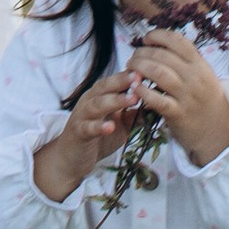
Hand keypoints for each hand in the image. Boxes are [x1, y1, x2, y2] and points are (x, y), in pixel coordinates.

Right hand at [32, 68, 149, 202]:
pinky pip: (88, 128)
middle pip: (104, 87)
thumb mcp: (120, 124)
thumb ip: (135, 114)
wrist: (72, 158)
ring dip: (114, 101)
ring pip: (96, 104)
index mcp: (100, 95)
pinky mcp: (78, 132)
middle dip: (122, 81)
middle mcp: (89, 101)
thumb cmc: (98, 137)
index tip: (148, 70)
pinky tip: (110, 127)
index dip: (130, 75)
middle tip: (139, 78)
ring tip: (131, 99)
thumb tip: (157, 104)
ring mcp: (82, 116)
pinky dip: (99, 127)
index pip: (115, 81)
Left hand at [117, 33, 228, 168]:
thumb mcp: (203, 74)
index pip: (178, 41)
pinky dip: (143, 91)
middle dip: (143, 53)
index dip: (158, 35)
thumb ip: (186, 60)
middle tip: (134, 58)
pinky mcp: (178, 113)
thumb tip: (160, 44)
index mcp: (200, 64)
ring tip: (131, 69)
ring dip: (140, 67)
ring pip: (158, 73)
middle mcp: (194, 77)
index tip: (146, 38)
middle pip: (163, 56)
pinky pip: (157, 99)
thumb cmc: (205, 98)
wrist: (217, 129)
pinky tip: (135, 87)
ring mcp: (186, 95)